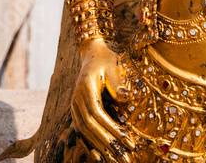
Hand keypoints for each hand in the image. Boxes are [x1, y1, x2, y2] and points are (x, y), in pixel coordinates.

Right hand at [70, 40, 133, 162]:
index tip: (129, 142)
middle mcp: (77, 100)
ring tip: (117, 162)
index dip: (113, 131)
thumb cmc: (106, 59)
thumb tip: (125, 97)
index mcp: (85, 88)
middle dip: (109, 146)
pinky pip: (84, 132)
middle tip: (126, 160)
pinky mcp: (78, 112)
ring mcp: (75, 107)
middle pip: (91, 128)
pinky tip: (101, 159)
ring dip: (101, 149)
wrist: (92, 52)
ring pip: (86, 133)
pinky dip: (92, 146)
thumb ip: (117, 82)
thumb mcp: (113, 65)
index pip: (98, 115)